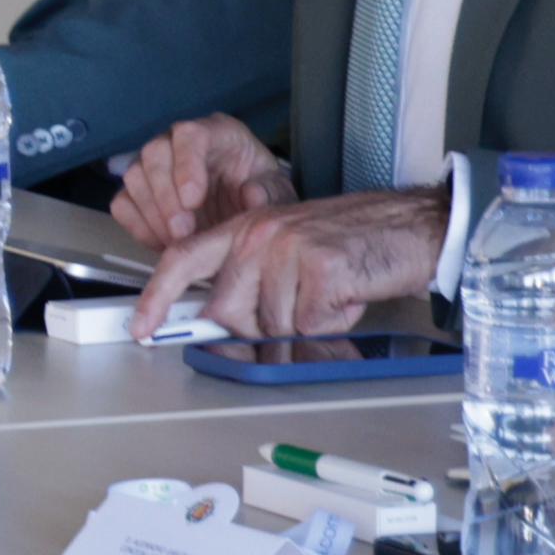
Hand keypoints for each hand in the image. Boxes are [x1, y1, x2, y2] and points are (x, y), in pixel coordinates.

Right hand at [108, 115, 292, 260]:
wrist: (246, 213)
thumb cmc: (261, 194)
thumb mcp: (278, 192)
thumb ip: (270, 193)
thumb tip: (252, 194)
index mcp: (216, 133)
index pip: (190, 134)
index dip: (186, 165)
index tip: (194, 201)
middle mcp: (178, 142)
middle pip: (154, 153)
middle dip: (166, 198)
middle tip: (183, 233)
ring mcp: (154, 166)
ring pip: (134, 177)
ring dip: (153, 215)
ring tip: (179, 243)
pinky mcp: (140, 192)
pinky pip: (123, 204)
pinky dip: (138, 227)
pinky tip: (164, 243)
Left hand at [136, 186, 447, 341]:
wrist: (412, 226)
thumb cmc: (351, 243)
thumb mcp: (287, 252)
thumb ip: (249, 282)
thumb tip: (219, 326)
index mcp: (244, 228)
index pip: (181, 259)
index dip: (157, 297)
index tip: (142, 328)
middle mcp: (259, 234)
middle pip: (231, 312)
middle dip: (262, 327)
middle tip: (300, 308)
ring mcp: (289, 249)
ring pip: (273, 323)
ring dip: (306, 323)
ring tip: (330, 293)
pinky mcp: (322, 268)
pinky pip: (311, 323)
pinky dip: (333, 321)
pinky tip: (346, 295)